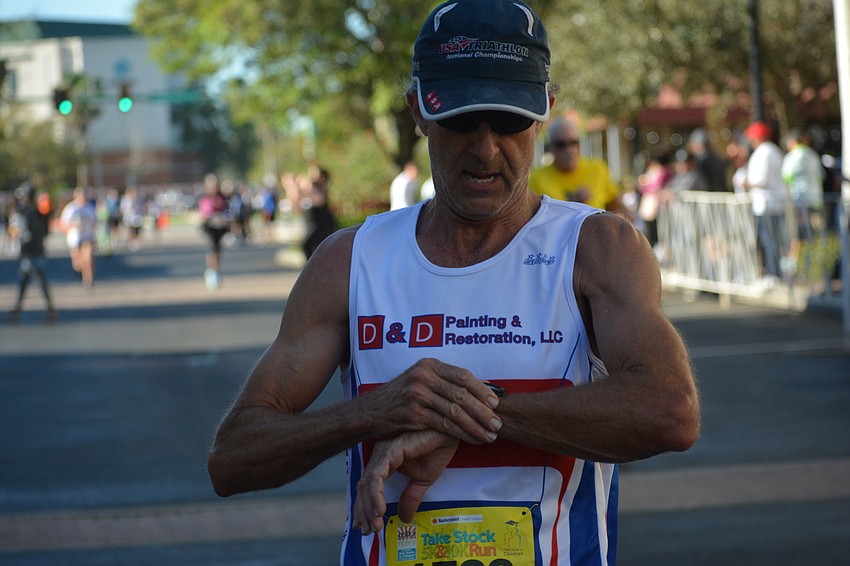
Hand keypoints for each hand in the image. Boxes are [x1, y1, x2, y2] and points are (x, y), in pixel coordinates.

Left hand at [353, 430, 457, 533]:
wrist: (449, 432)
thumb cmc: (436, 448)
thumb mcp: (423, 480)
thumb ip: (411, 497)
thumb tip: (404, 519)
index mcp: (385, 462)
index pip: (368, 488)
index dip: (365, 509)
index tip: (367, 529)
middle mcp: (380, 457)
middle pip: (363, 487)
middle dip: (364, 512)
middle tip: (368, 532)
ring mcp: (383, 453)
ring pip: (366, 483)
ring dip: (368, 507)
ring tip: (375, 526)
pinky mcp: (390, 451)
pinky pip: (377, 475)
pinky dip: (375, 495)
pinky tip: (380, 510)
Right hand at [360, 358, 500, 444]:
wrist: (371, 411)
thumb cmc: (401, 397)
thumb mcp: (420, 379)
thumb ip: (445, 382)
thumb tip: (480, 388)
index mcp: (429, 365)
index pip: (463, 375)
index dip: (482, 389)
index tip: (496, 403)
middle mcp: (424, 376)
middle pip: (462, 394)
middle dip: (483, 411)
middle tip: (498, 423)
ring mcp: (418, 394)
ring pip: (456, 411)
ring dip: (476, 425)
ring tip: (490, 435)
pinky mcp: (414, 414)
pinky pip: (445, 425)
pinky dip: (462, 433)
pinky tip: (472, 440)